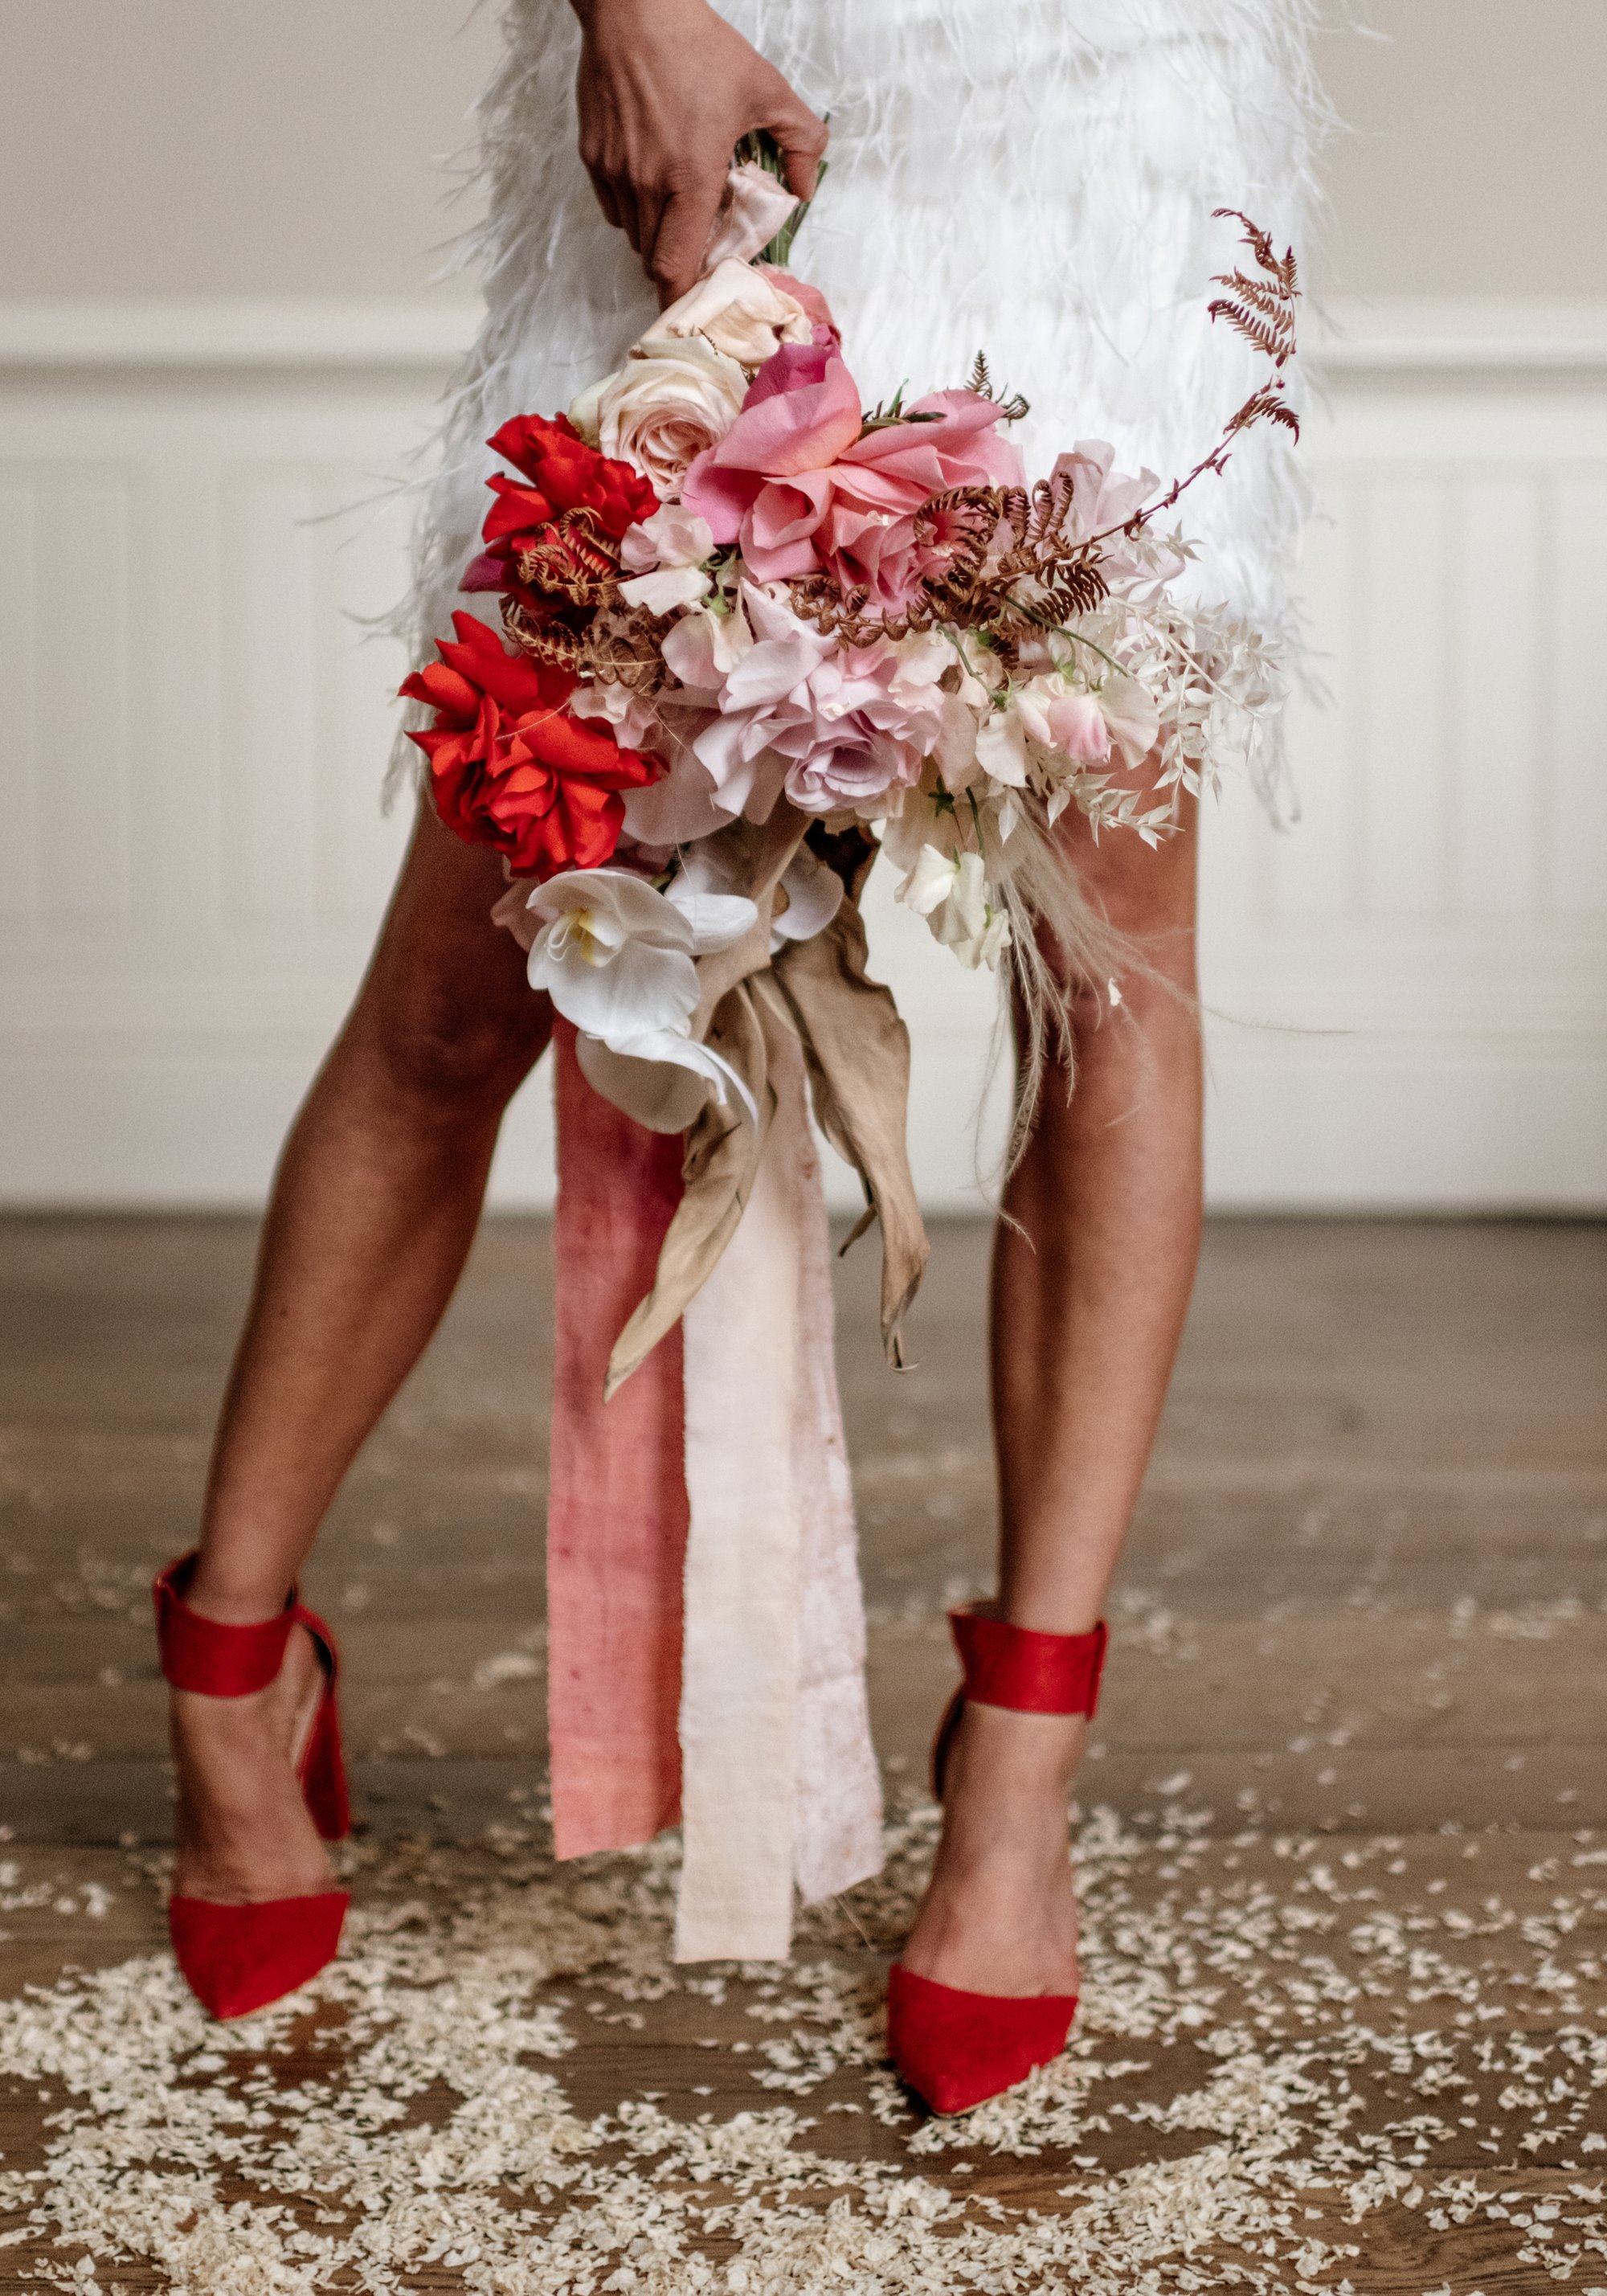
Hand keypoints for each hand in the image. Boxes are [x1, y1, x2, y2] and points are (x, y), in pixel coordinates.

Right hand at [571, 0, 826, 305]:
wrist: (633, 7)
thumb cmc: (697, 46)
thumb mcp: (765, 88)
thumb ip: (799, 141)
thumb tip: (805, 187)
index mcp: (688, 178)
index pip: (675, 268)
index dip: (685, 298)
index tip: (699, 306)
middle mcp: (644, 184)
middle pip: (654, 259)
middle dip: (679, 262)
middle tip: (703, 246)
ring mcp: (613, 172)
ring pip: (633, 235)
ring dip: (657, 234)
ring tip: (679, 205)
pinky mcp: (592, 156)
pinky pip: (612, 206)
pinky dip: (633, 207)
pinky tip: (653, 178)